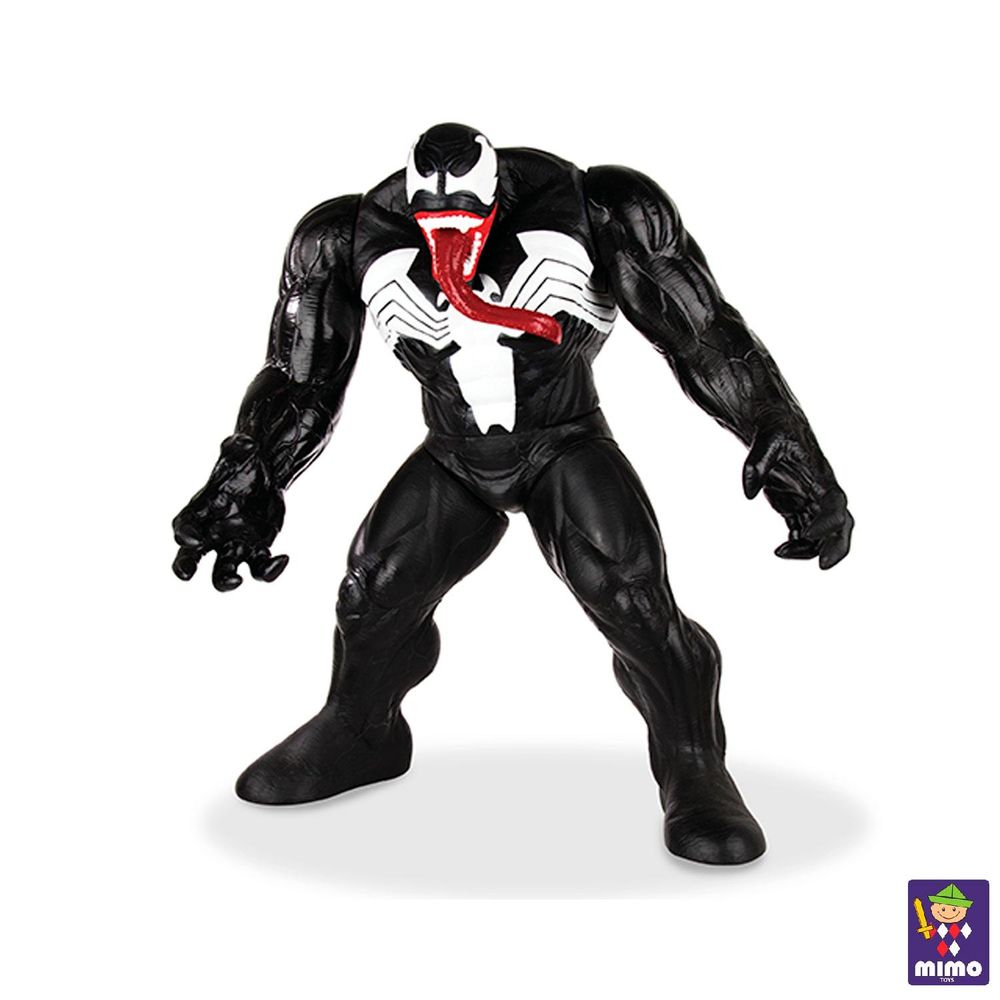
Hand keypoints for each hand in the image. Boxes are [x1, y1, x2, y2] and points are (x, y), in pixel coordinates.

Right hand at [172, 434, 288, 590]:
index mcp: (200, 510)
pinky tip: (283, 559)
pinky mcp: (257, 550)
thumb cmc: (242, 462)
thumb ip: (237, 447)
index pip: (184, 524)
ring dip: (226, 581)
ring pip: (223, 572)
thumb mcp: (240, 450)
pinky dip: (269, 570)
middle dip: (184, 566)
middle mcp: (211, 533)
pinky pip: (259, 568)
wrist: (264, 473)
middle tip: (187, 574)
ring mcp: (233, 545)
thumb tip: (247, 442)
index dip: (184, 533)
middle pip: (190, 557)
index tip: (192, 539)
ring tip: (237, 580)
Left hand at [742, 420, 853, 569]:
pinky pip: (802, 532)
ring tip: (781, 552)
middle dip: (837, 545)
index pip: (834, 502)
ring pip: (821, 533)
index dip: (828, 521)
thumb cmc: (774, 426)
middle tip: (824, 566)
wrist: (770, 422)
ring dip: (809, 548)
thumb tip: (748, 493)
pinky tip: (779, 551)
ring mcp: (808, 499)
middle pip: (841, 523)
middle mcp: (819, 489)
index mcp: (820, 473)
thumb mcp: (767, 438)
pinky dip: (796, 545)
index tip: (808, 534)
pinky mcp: (794, 505)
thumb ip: (757, 463)